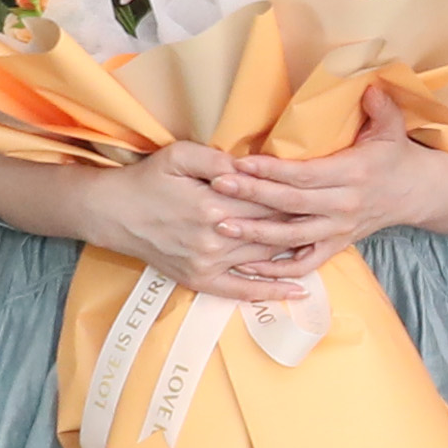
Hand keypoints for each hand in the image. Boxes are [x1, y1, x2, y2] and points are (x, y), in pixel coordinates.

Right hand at [67, 140, 316, 304]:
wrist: (112, 213)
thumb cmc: (148, 179)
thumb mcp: (179, 155)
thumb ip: (217, 157)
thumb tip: (251, 164)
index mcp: (213, 203)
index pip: (267, 201)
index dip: (296, 197)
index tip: (322, 192)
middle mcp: (215, 238)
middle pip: (271, 231)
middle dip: (302, 225)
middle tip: (336, 218)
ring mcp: (207, 263)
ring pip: (263, 260)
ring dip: (295, 255)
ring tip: (328, 248)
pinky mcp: (199, 280)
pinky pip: (241, 290)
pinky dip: (270, 292)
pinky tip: (297, 291)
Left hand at [223, 86, 447, 268]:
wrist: (418, 193)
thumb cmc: (397, 156)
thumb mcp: (393, 128)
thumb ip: (379, 106)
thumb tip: (368, 84)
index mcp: (354, 174)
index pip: (306, 174)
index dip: (272, 170)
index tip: (241, 163)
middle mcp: (344, 206)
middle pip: (291, 204)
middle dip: (252, 195)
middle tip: (218, 186)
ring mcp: (339, 229)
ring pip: (292, 237)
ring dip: (255, 233)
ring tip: (221, 225)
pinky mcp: (337, 245)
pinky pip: (304, 262)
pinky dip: (276, 269)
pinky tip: (247, 264)